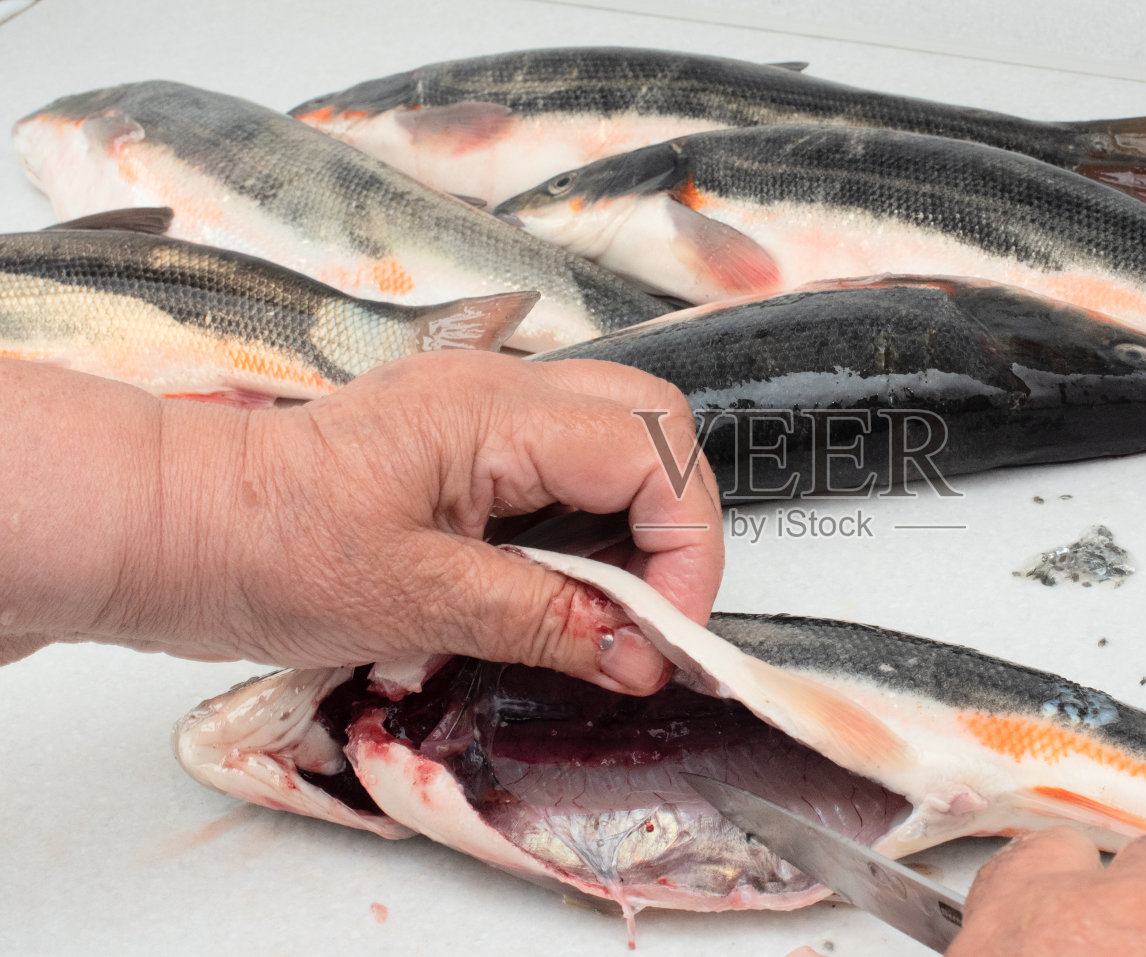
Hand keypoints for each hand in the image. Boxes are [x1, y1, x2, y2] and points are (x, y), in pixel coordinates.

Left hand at [0, 352, 720, 692]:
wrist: (176, 526)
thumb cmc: (265, 546)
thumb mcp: (415, 600)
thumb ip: (544, 618)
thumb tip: (642, 655)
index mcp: (493, 411)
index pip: (653, 451)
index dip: (686, 545)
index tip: (666, 631)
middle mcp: (501, 388)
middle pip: (656, 422)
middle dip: (679, 522)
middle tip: (653, 614)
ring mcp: (487, 406)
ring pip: (622, 439)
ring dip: (638, 525)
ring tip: (602, 605)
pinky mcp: (470, 439)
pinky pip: (571, 462)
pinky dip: (595, 523)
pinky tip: (560, 580)